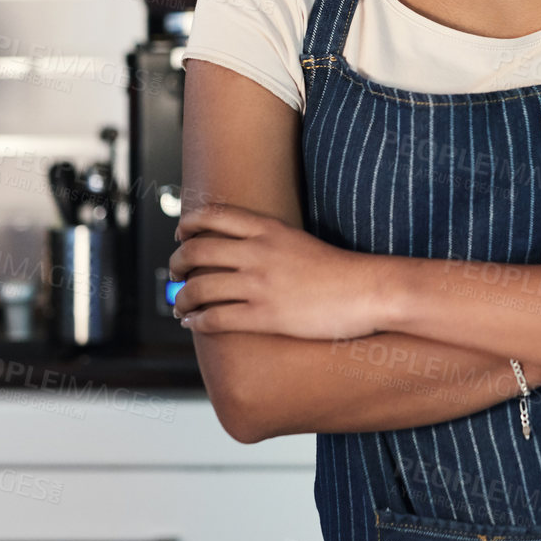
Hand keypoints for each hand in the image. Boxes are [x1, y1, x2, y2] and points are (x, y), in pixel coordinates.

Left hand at [170, 203, 383, 339]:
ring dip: (181, 298)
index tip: (180, 235)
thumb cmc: (338, 270)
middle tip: (174, 274)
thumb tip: (241, 250)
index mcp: (268, 229)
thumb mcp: (298, 240)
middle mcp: (258, 252)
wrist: (366, 290)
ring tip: (180, 305)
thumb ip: (269, 241)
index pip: (212, 216)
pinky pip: (215, 318)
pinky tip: (194, 324)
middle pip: (196, 251)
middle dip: (176, 264)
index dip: (188, 225)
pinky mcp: (265, 316)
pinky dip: (197, 321)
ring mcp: (259, 285)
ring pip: (199, 288)